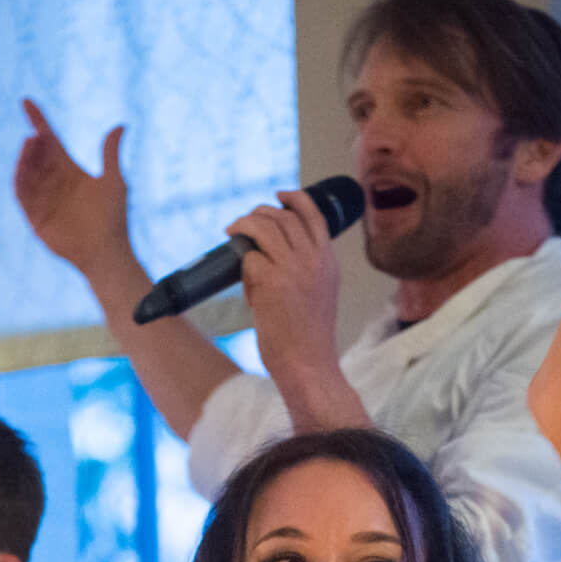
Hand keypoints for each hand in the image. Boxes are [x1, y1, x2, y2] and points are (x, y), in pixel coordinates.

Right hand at [14, 99, 131, 275]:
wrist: (106, 252)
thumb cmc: (113, 218)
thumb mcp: (113, 181)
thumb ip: (110, 153)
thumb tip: (120, 125)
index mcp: (69, 169)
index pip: (49, 140)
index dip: (38, 120)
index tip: (27, 102)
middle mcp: (53, 181)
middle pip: (37, 154)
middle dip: (35, 144)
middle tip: (38, 136)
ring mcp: (43, 198)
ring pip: (26, 172)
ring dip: (26, 158)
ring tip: (32, 145)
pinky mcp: (35, 216)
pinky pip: (23, 195)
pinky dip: (20, 180)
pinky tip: (23, 169)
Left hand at [224, 191, 360, 428]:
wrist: (308, 365)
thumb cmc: (308, 340)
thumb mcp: (318, 296)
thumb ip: (304, 272)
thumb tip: (265, 254)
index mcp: (328, 263)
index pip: (314, 216)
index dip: (295, 199)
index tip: (280, 196)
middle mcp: (314, 260)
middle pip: (284, 217)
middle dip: (260, 213)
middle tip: (244, 222)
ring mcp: (293, 268)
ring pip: (264, 227)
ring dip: (244, 225)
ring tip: (232, 231)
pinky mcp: (271, 281)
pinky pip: (249, 257)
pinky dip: (243, 266)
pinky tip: (245, 285)